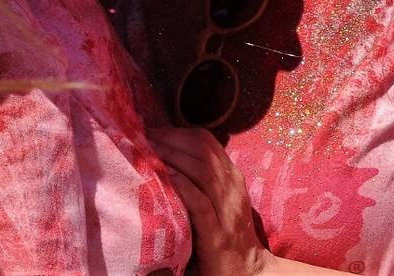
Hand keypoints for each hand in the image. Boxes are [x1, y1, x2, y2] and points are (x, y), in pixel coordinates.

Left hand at [148, 127, 270, 275]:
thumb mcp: (220, 201)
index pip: (207, 141)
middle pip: (202, 149)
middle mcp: (231, 186)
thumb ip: (203, 182)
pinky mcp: (217, 232)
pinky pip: (200, 202)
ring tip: (150, 153)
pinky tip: (167, 178)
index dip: (178, 132)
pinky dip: (183, 186)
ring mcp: (226, 208)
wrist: (249, 270)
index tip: (153, 132)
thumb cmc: (228, 235)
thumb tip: (167, 161)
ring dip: (173, 157)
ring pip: (202, 169)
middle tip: (145, 138)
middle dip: (171, 139)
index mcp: (231, 176)